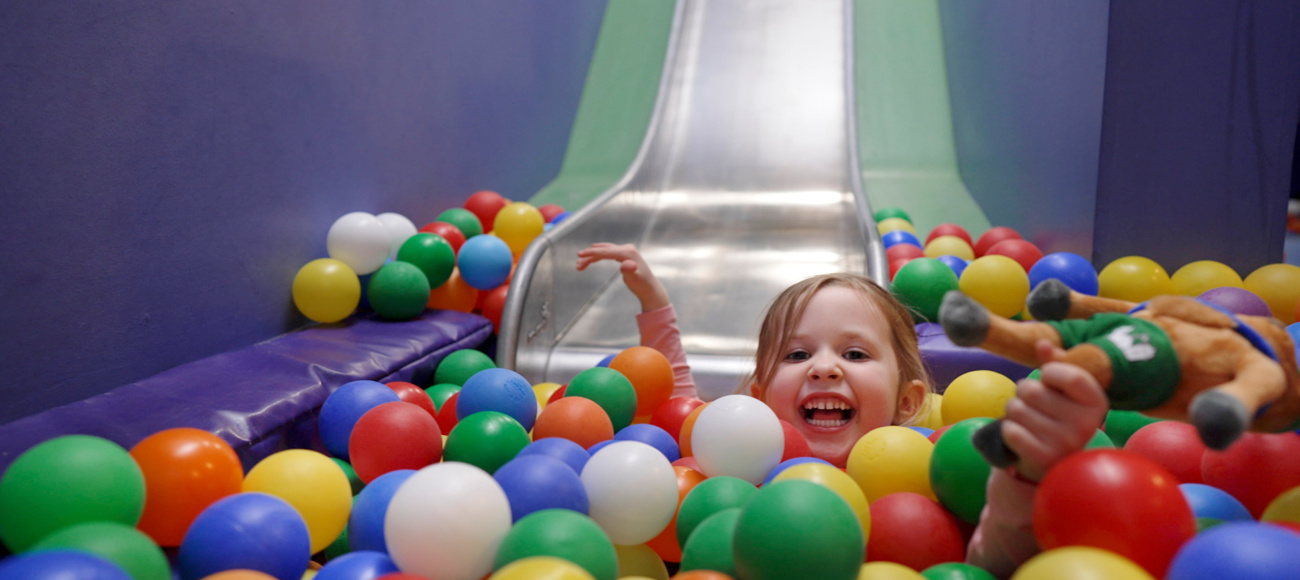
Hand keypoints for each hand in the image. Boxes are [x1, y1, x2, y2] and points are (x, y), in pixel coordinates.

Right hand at [576, 243, 669, 311]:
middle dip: (589, 256)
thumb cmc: (642, 285)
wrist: (649, 288)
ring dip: (592, 257)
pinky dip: (598, 257)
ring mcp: (626, 251)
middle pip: (603, 250)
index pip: (606, 251)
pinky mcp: (624, 255)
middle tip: (577, 265)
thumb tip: (625, 264)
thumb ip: (630, 271)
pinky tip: (590, 258)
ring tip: (579, 266)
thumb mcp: (635, 279)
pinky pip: (608, 253)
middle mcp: (627, 248)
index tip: (579, 254)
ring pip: (604, 251)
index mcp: (628, 252)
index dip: (592, 252)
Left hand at [1000, 340, 1109, 481]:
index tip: (1048, 379)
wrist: (1054, 460)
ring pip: (1015, 408)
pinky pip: (1010, 430)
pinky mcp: (1043, 458)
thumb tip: (1042, 344)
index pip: (1070, 376)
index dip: (1049, 372)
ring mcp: (1065, 443)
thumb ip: (1054, 364)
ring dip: (1014, 411)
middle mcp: (1086, 424)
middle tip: (1033, 404)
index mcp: (1096, 403)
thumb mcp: (1062, 390)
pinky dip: (1008, 429)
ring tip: (1028, 419)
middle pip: (1032, 390)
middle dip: (1023, 392)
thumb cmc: (1056, 415)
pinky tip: (1022, 434)